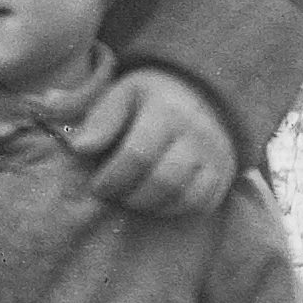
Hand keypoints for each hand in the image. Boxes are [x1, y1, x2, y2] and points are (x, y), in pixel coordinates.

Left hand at [64, 65, 237, 217]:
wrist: (200, 93)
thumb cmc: (150, 98)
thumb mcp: (121, 94)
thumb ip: (99, 118)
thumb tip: (78, 147)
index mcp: (166, 110)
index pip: (137, 154)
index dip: (112, 177)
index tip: (97, 185)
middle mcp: (197, 134)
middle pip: (163, 181)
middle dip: (130, 195)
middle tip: (113, 194)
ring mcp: (215, 156)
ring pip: (184, 197)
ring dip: (150, 205)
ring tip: (131, 197)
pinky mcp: (224, 174)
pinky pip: (201, 204)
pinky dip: (174, 209)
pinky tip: (155, 201)